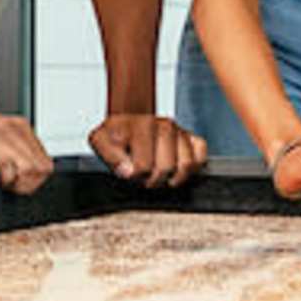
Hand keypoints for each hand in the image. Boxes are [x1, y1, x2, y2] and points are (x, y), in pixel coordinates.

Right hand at [0, 109, 55, 195]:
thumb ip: (10, 153)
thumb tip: (26, 178)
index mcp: (19, 127)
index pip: (44, 161)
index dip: (31, 177)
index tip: (13, 181)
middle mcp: (17, 128)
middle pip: (44, 168)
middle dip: (27, 183)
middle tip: (7, 184)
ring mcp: (7, 134)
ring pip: (35, 170)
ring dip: (17, 182)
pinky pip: (17, 170)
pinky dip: (5, 179)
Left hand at [89, 112, 205, 187]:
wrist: (129, 120)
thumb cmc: (116, 135)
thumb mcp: (100, 141)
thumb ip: (109, 155)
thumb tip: (127, 170)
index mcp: (140, 125)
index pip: (143, 165)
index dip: (134, 176)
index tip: (129, 173)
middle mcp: (163, 125)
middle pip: (166, 168)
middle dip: (152, 179)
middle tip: (143, 177)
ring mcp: (179, 131)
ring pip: (186, 165)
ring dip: (171, 177)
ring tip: (158, 175)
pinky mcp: (192, 138)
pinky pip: (200, 158)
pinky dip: (190, 170)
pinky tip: (175, 170)